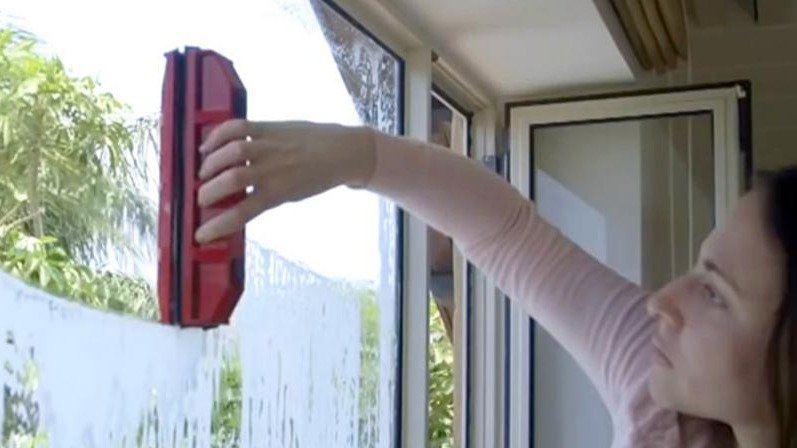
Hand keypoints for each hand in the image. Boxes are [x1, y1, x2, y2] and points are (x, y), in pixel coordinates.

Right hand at [194, 119, 374, 243]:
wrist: (345, 152)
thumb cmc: (317, 177)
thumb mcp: (292, 195)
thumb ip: (265, 196)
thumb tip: (235, 204)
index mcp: (279, 192)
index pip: (242, 212)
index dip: (217, 226)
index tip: (200, 235)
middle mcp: (273, 169)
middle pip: (232, 181)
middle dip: (208, 192)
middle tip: (201, 199)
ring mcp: (271, 145)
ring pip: (232, 152)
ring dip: (210, 164)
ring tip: (203, 173)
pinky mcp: (271, 127)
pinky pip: (238, 127)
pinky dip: (217, 135)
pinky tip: (208, 146)